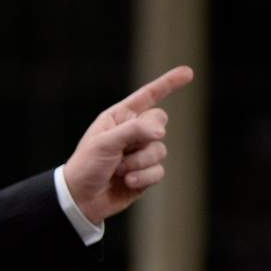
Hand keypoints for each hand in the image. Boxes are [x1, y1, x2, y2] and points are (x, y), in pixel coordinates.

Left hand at [62, 66, 193, 223]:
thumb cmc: (86, 165)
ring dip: (139, 162)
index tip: (188, 72)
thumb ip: (133, 130)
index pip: (147, 96)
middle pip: (160, 122)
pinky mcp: (146, 173)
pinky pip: (159, 170)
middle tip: (125, 149)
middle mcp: (132, 132)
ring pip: (161, 149)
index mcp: (119, 118)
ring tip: (119, 170)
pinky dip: (144, 177)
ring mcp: (140, 153)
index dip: (168, 84)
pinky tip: (127, 182)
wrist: (81, 198)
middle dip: (145, 136)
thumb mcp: (105, 142)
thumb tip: (161, 130)